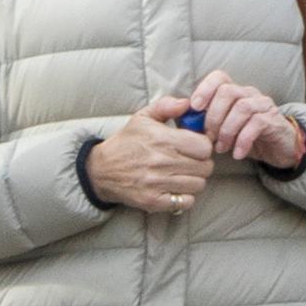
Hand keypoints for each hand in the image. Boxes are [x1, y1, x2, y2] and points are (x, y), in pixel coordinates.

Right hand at [85, 96, 213, 213]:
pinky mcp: (153, 201)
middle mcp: (160, 161)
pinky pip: (186, 202)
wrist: (101, 170)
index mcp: (161, 139)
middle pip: (205, 167)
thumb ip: (166, 106)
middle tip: (190, 162)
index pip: (204, 146)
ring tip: (182, 175)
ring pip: (199, 184)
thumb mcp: (142, 118)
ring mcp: (157, 183)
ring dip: (194, 180)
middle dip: (201, 163)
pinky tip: (176, 188)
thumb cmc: (125, 142)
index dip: (203, 146)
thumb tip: (187, 103)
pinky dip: (185, 197)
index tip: (195, 147)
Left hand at [189, 70, 299, 168]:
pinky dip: (242, 140)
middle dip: (213, 116)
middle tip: (208, 137)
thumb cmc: (243, 137)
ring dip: (227, 130)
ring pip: (242, 107)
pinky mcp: (274, 120)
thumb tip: (182, 119)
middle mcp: (249, 93)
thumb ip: (203, 121)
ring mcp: (263, 105)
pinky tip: (236, 154)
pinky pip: (257, 124)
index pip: (219, 77)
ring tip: (221, 148)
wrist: (277, 149)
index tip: (194, 108)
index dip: (204, 89)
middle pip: (228, 91)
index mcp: (233, 92)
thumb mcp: (220, 128)